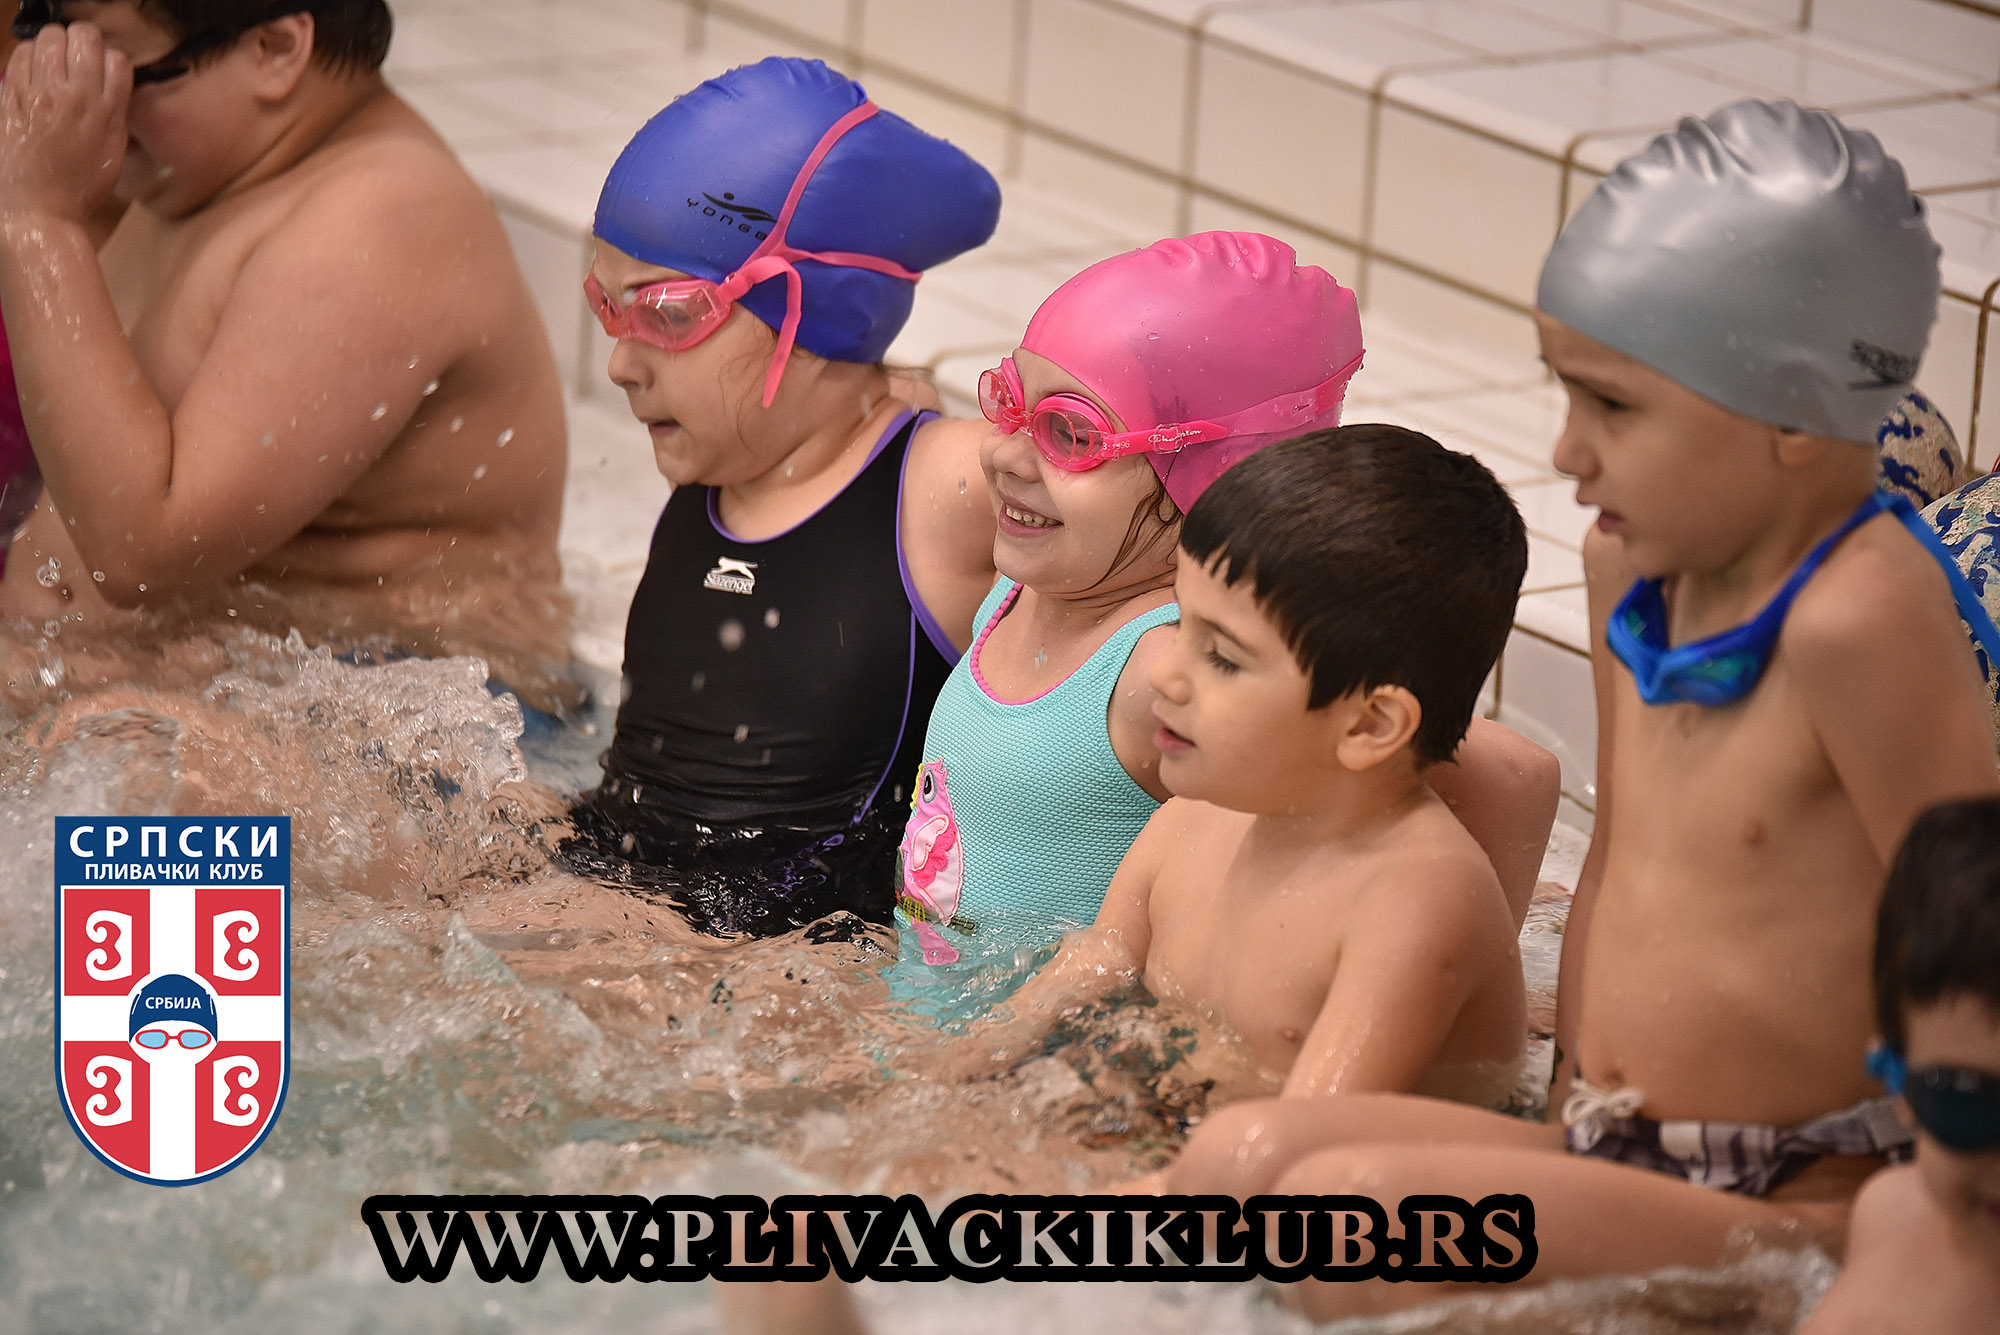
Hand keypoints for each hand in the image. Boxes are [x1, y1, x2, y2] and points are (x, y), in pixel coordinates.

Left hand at [0, 24, 129, 224]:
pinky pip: (20, 55)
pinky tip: (32, 69)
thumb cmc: (80, 186)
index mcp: (106, 111)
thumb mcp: (113, 153)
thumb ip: (116, 114)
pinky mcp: (11, 95)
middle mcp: (75, 95)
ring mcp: (39, 93)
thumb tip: (114, 85)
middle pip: (82, 37)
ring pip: (48, 39)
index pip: (116, 58)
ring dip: (53, 44)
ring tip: (52, 60)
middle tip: (77, 55)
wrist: (38, 207)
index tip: (104, 67)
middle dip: (81, 41)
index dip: (110, 58)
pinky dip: (28, 55)